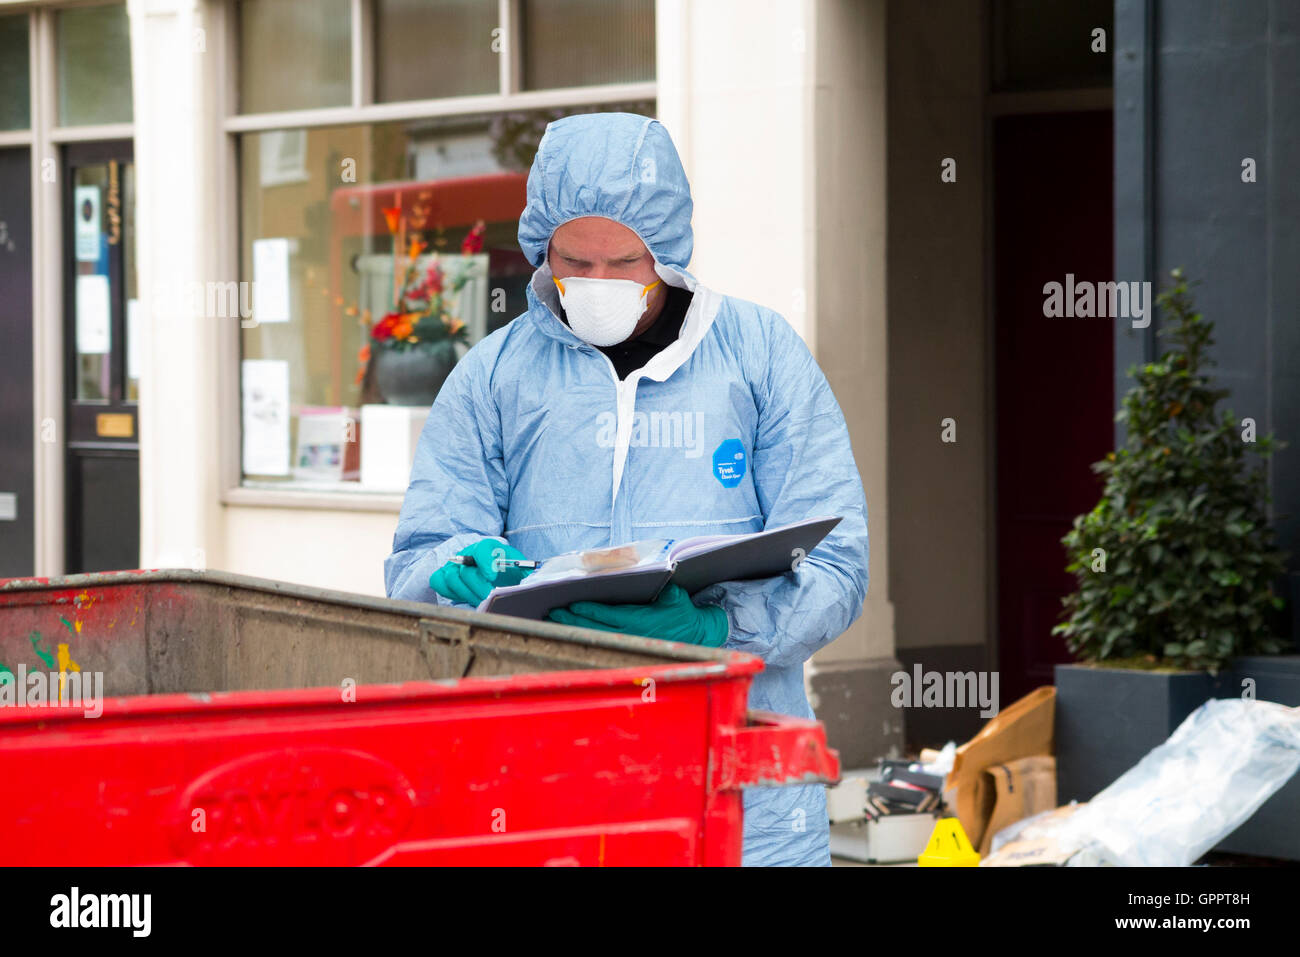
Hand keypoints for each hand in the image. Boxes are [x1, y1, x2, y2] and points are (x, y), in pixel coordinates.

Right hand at [430, 538, 532, 604]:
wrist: (503, 580)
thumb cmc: (514, 577)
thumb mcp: (525, 573)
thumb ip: (527, 574)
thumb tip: (529, 579)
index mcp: (491, 548)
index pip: (484, 549)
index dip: (486, 562)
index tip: (492, 577)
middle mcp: (470, 553)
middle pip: (466, 570)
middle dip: (479, 587)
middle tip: (490, 597)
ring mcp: (456, 564)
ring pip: (451, 577)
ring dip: (468, 593)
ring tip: (482, 599)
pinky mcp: (445, 576)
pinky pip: (439, 582)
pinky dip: (451, 590)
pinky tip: (467, 596)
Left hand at [548, 584, 728, 646]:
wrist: (697, 634)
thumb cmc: (684, 612)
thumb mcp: (678, 597)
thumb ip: (668, 590)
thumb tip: (662, 575)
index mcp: (641, 621)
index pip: (608, 615)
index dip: (587, 611)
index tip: (570, 605)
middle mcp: (632, 635)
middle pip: (595, 629)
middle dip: (572, 621)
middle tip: (552, 614)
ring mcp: (628, 643)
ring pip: (595, 637)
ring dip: (573, 630)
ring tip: (554, 622)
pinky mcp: (627, 646)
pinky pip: (601, 642)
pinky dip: (584, 637)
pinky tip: (570, 632)